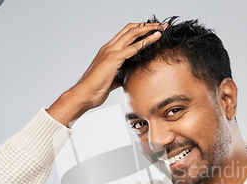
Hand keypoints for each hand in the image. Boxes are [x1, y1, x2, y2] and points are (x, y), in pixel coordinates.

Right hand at [48, 22, 166, 125]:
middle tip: (162, 25)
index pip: (125, 34)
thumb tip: (129, 76)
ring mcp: (110, 51)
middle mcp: (109, 47)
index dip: (140, 30)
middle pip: (130, 29)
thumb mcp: (112, 79)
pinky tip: (156, 38)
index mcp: (108, 50)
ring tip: (162, 28)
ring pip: (132, 33)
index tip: (153, 30)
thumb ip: (121, 74)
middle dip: (147, 25)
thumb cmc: (95, 89)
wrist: (84, 95)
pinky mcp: (113, 59)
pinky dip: (146, 41)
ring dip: (149, 29)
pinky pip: (133, 48)